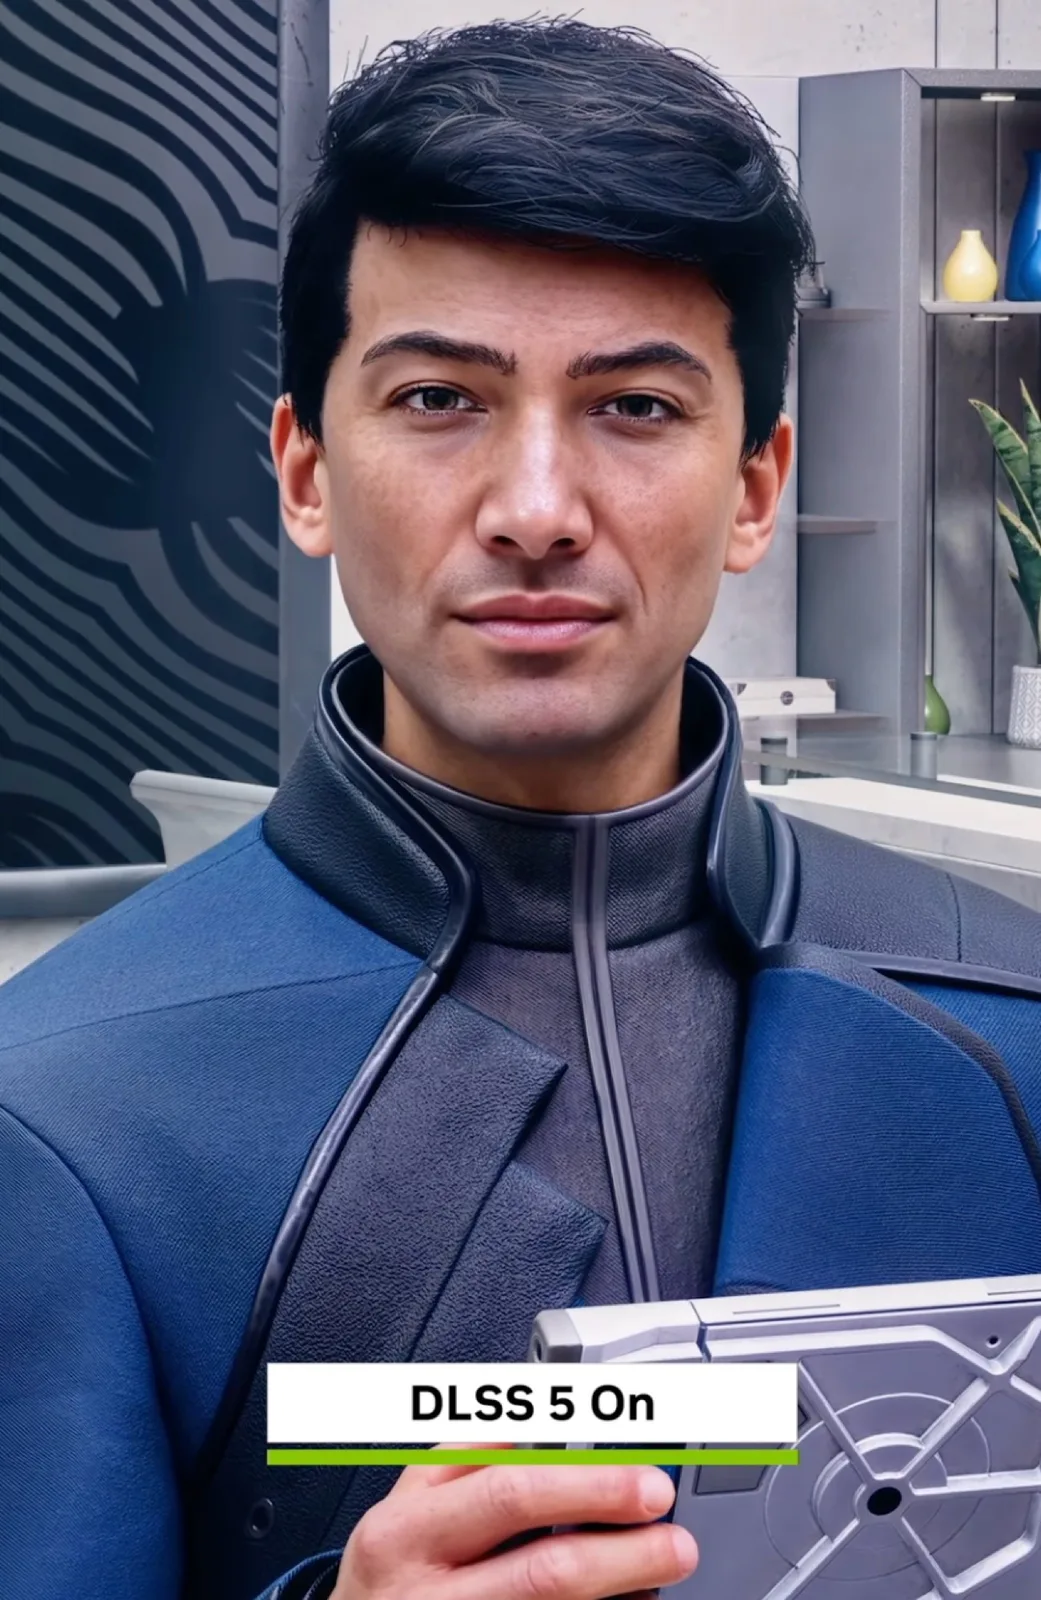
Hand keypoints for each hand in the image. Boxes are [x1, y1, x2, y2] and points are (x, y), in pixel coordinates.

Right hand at [331, 1443, 697, 1598]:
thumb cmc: (390, 1573)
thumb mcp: (405, 1503)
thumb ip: (464, 1457)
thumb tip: (542, 1417)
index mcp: (405, 1531)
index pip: (510, 1496)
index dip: (588, 1487)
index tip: (645, 1481)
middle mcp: (425, 1597)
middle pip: (544, 1572)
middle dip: (623, 1553)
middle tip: (674, 1538)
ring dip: (623, 1594)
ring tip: (664, 1570)